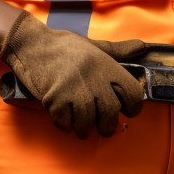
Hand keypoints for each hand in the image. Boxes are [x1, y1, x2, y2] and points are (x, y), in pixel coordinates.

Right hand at [0, 10, 146, 137]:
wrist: (31, 45)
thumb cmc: (64, 46)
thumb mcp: (95, 46)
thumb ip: (119, 51)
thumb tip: (142, 48)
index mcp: (106, 64)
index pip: (133, 93)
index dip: (133, 106)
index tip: (127, 110)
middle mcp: (94, 77)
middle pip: (111, 113)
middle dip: (107, 126)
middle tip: (102, 126)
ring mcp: (74, 89)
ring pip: (88, 123)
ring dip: (84, 129)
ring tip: (80, 125)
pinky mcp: (55, 99)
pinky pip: (66, 123)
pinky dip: (65, 124)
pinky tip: (62, 116)